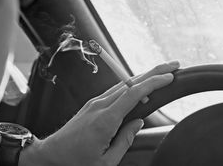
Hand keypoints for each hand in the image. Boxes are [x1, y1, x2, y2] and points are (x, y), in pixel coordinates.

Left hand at [20, 61, 179, 165]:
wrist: (49, 155)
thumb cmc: (75, 162)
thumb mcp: (106, 162)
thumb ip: (125, 140)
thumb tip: (138, 122)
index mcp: (105, 120)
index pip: (134, 94)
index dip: (154, 83)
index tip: (169, 78)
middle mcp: (100, 106)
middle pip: (132, 82)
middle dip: (154, 72)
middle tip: (173, 65)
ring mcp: (95, 102)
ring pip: (125, 84)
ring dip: (144, 76)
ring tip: (162, 73)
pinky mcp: (93, 104)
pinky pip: (116, 90)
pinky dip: (133, 85)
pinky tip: (142, 85)